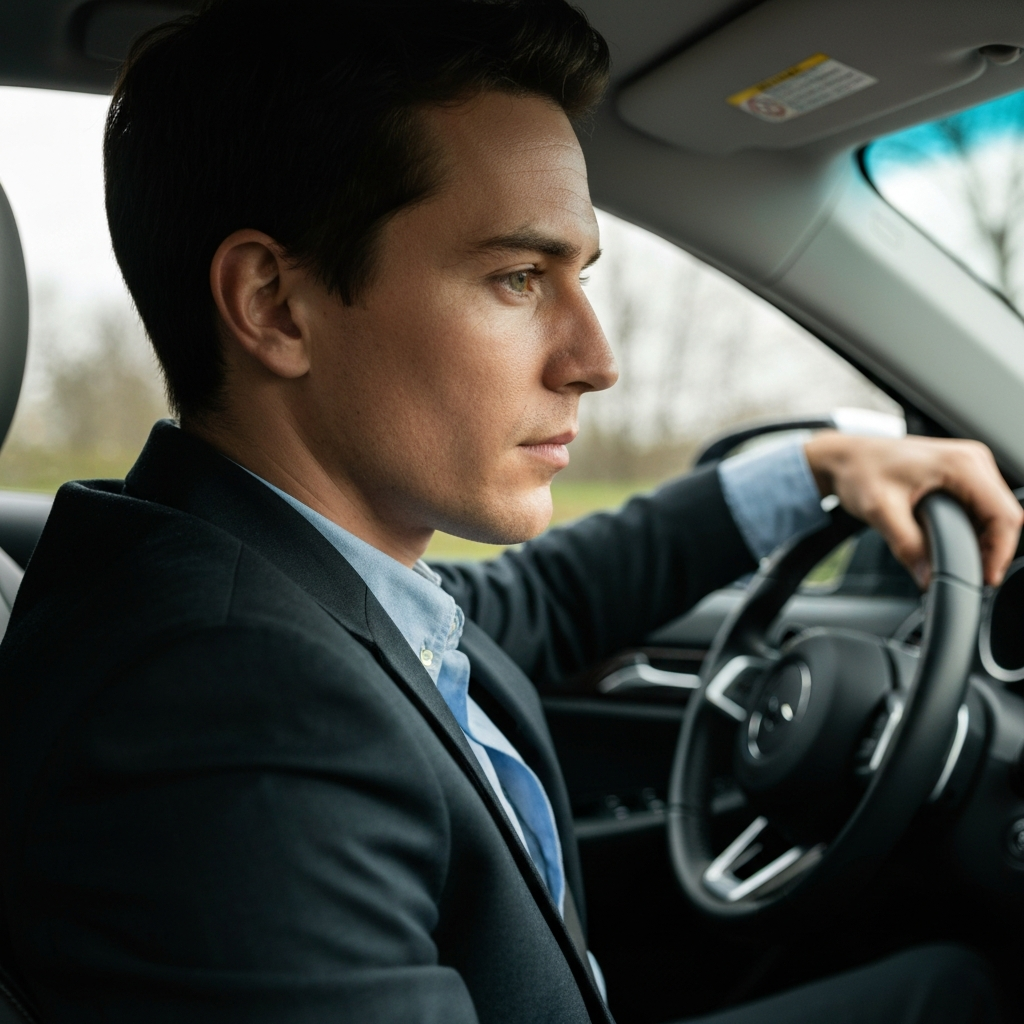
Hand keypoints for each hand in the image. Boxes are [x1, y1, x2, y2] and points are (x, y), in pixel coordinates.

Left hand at [803, 432, 1022, 588]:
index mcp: (962, 463)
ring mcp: (970, 466)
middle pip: (1005, 516)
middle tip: (967, 577)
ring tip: (955, 562)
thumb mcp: (880, 511)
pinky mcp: (962, 475)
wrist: (846, 457)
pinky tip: (952, 543)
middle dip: (991, 550)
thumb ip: (907, 546)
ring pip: (995, 514)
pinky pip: (981, 508)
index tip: (983, 578)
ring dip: (982, 541)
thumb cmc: (860, 471)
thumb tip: (928, 578)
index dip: (999, 552)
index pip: (1004, 516)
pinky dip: (972, 530)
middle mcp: (972, 460)